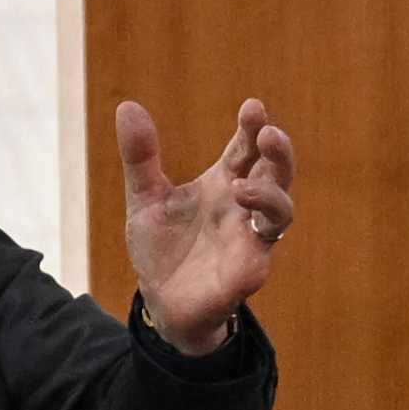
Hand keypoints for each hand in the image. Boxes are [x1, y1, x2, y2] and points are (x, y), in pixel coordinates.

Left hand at [112, 95, 300, 349]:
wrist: (160, 303)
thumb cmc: (161, 250)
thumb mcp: (144, 198)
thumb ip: (140, 157)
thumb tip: (127, 105)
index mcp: (223, 184)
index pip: (246, 149)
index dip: (252, 128)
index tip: (252, 107)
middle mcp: (243, 208)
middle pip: (277, 173)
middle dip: (279, 153)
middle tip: (268, 134)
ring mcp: (249, 239)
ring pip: (282, 211)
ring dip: (271, 194)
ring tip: (242, 186)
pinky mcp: (248, 270)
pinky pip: (262, 251)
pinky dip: (255, 234)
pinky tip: (237, 220)